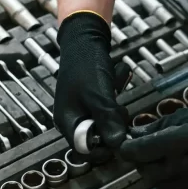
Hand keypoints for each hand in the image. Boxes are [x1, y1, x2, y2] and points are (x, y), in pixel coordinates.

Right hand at [53, 11, 127, 148]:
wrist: (85, 38)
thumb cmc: (85, 64)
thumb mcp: (98, 95)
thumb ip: (107, 120)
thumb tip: (117, 143)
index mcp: (67, 121)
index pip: (84, 150)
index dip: (104, 149)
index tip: (120, 140)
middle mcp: (73, 119)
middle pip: (98, 138)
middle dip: (112, 125)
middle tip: (119, 110)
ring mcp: (83, 109)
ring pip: (106, 124)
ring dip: (115, 111)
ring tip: (115, 93)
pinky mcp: (92, 101)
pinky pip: (108, 110)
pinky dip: (114, 100)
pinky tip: (115, 84)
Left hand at [122, 98, 187, 188]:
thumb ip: (163, 125)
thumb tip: (137, 134)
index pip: (143, 151)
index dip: (128, 149)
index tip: (126, 146)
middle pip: (149, 172)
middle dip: (141, 163)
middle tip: (143, 153)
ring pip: (161, 186)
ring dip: (155, 175)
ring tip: (160, 162)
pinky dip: (170, 185)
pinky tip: (176, 173)